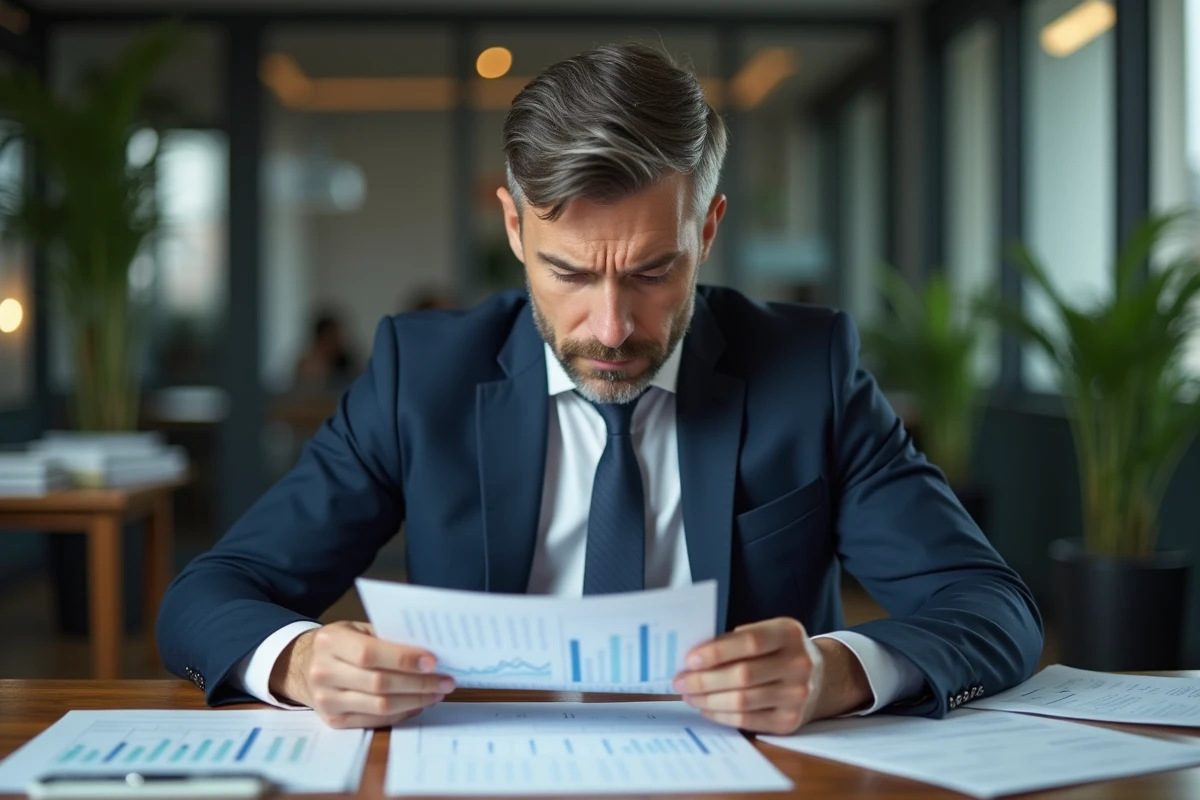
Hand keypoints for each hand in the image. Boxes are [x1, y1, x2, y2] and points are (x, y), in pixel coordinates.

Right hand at [269, 621, 453, 728]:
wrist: (303, 666)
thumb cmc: (340, 643)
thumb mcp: (356, 629)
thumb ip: (386, 637)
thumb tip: (428, 652)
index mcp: (330, 642)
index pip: (371, 654)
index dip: (404, 659)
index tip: (433, 661)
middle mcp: (324, 672)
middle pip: (380, 684)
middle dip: (419, 683)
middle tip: (446, 681)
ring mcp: (327, 700)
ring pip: (380, 706)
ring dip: (416, 701)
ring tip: (437, 693)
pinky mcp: (334, 721)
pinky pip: (376, 720)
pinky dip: (402, 713)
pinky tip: (418, 704)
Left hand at [672, 618, 871, 734]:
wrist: (822, 676)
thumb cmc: (781, 650)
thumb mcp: (769, 632)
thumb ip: (737, 639)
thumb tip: (694, 656)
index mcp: (789, 634)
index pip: (750, 643)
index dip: (717, 652)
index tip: (689, 659)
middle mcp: (798, 664)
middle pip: (743, 676)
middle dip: (704, 681)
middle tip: (679, 681)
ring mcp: (797, 695)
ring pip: (742, 702)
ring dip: (708, 700)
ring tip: (689, 695)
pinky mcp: (790, 721)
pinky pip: (747, 721)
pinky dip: (721, 715)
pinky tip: (706, 707)